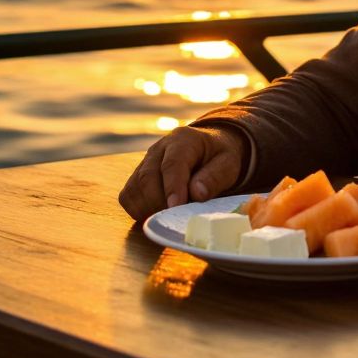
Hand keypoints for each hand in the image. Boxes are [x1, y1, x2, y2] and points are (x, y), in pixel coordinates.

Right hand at [118, 125, 246, 220]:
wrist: (209, 149)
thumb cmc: (219, 157)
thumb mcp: (229, 163)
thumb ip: (215, 177)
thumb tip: (197, 194)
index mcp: (183, 140)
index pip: (172, 164)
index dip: (172, 188)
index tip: (176, 208)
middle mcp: (159, 149)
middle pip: (148, 178)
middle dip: (160, 203)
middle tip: (178, 217)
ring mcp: (144, 162)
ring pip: (134, 189)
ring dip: (149, 209)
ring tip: (172, 216)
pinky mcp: (137, 177)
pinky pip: (128, 196)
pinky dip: (139, 210)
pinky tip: (159, 213)